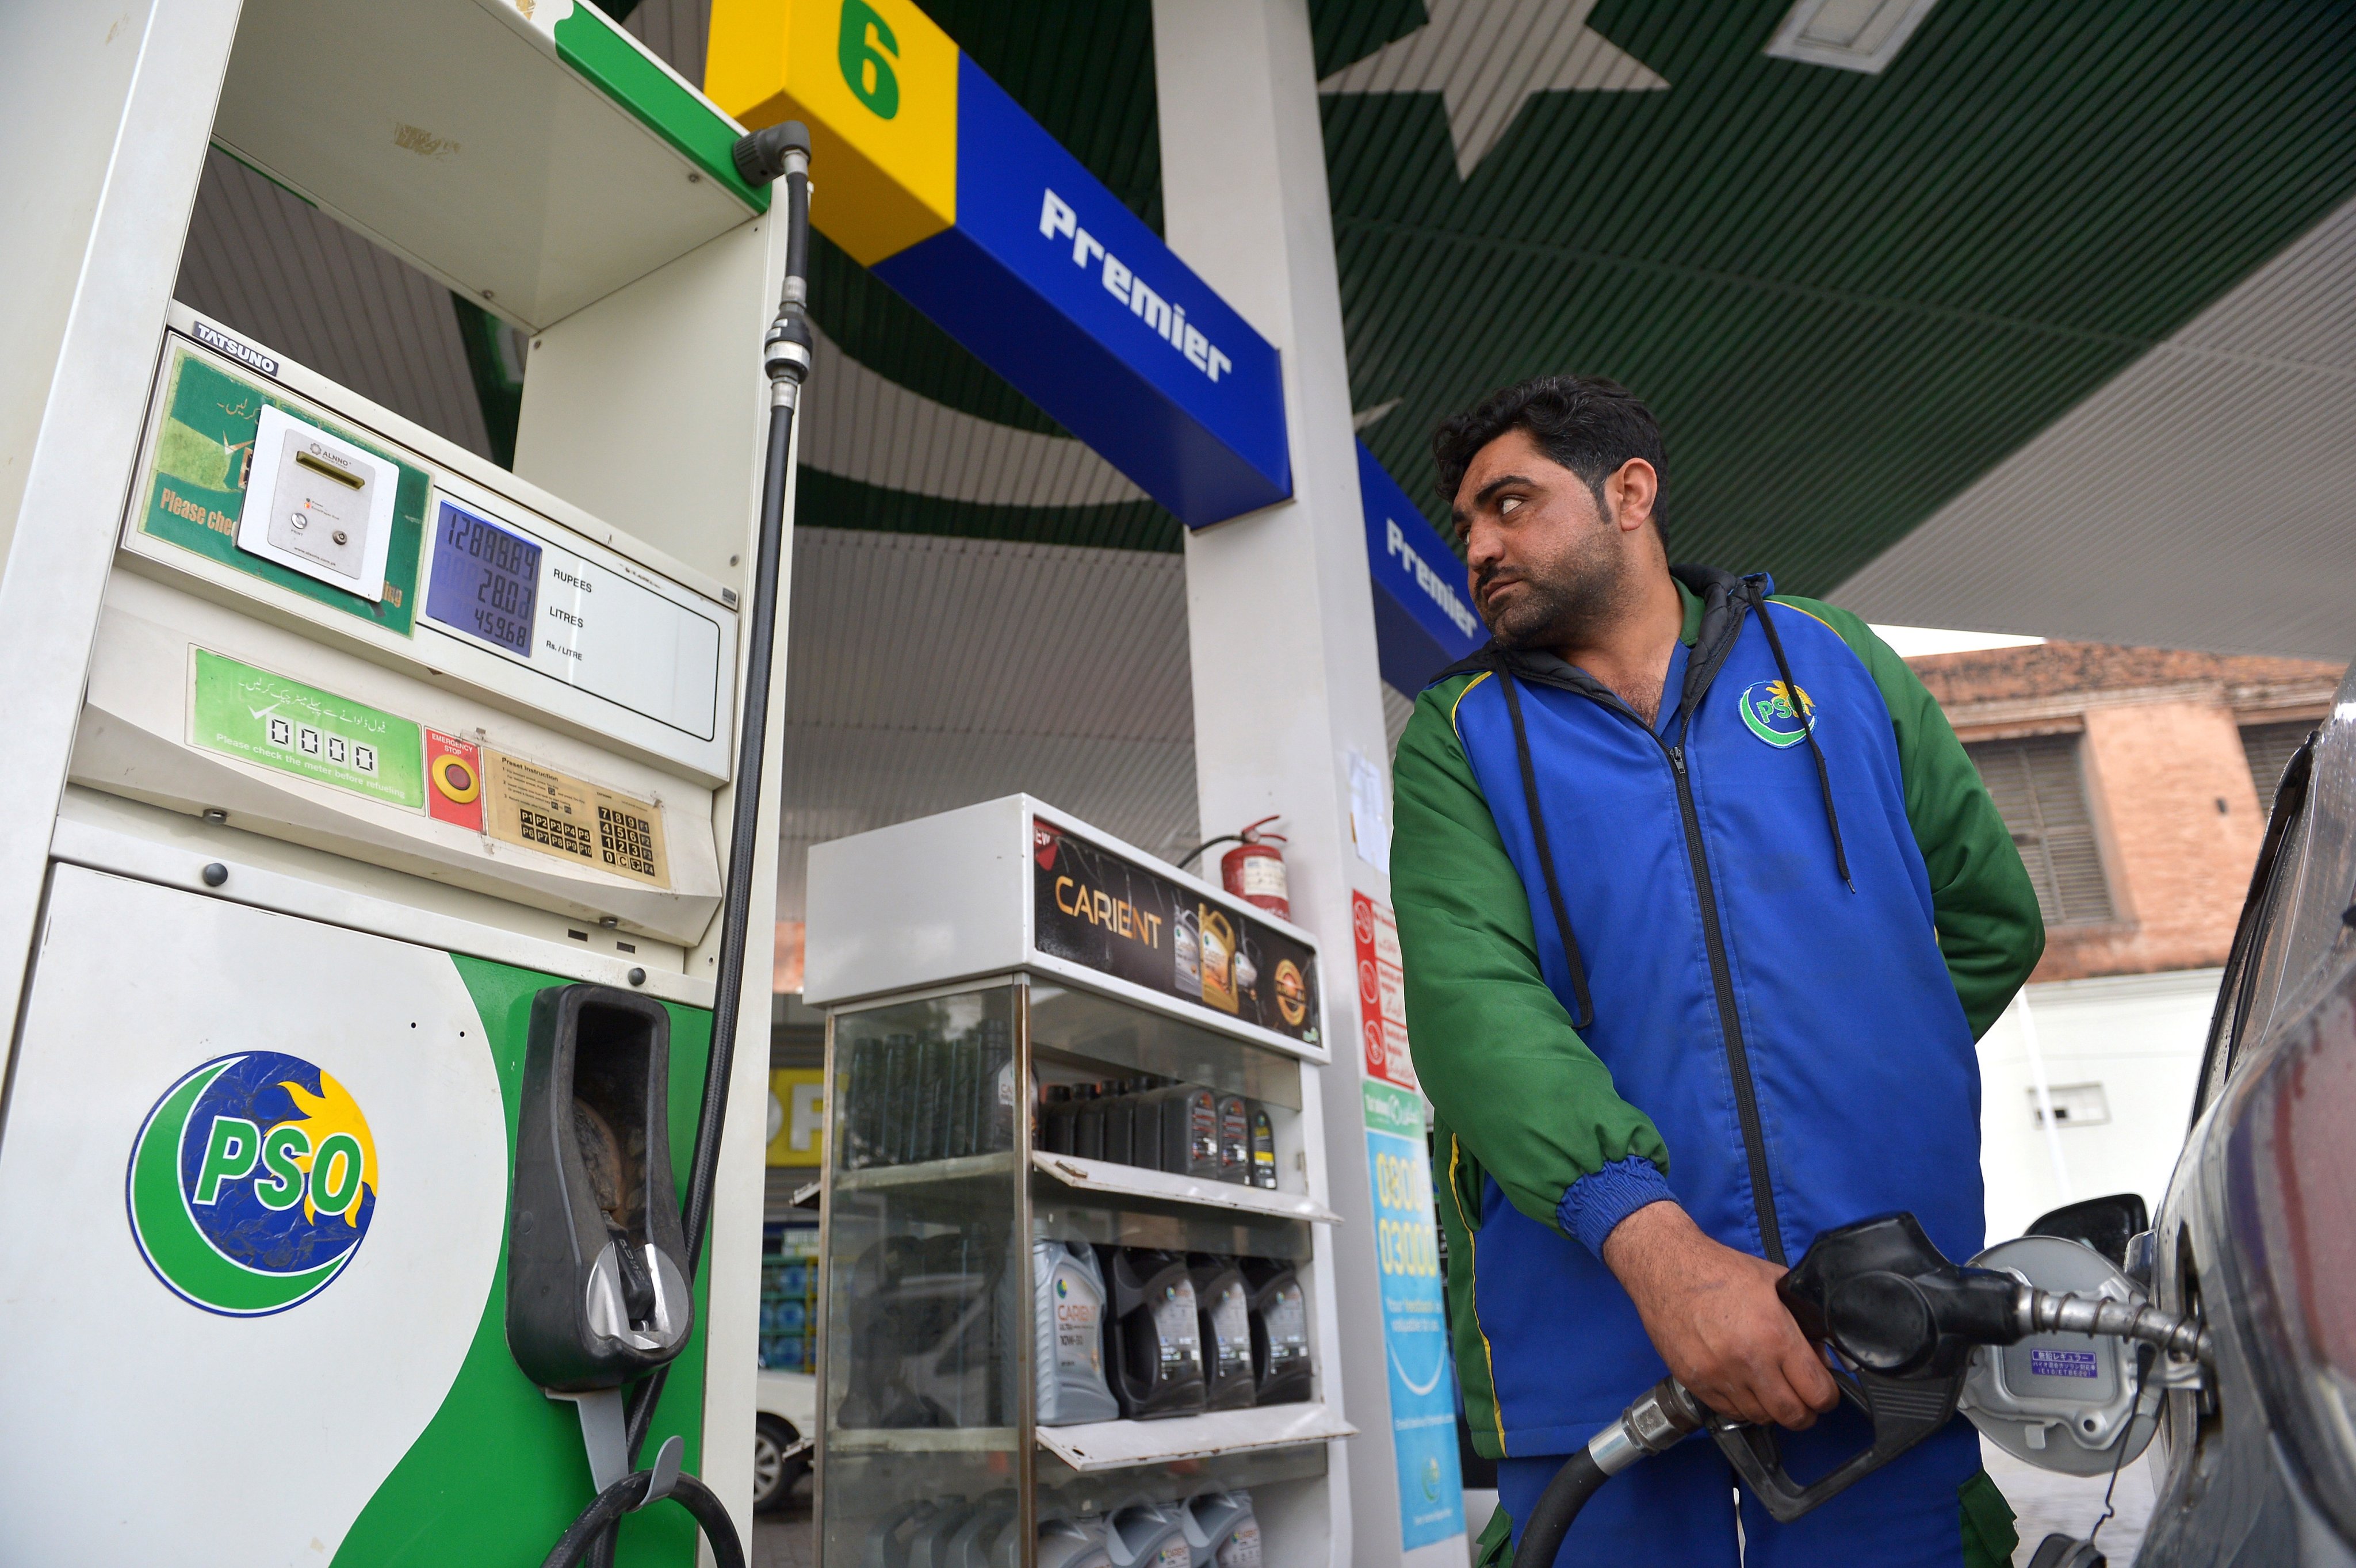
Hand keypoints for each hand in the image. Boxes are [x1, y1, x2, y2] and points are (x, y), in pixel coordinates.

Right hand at [1600, 1201, 1838, 1428]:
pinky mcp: (1696, 1382)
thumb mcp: (1775, 1283)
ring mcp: (1719, 1376)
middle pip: (1793, 1416)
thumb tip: (1823, 1356)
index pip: (1818, 1392)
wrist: (1667, 1268)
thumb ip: (1805, 1321)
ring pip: (1762, 1418)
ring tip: (1771, 1389)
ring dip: (1772, 1409)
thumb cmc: (1720, 1271)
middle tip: (1804, 1399)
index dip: (1828, 1396)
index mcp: (1775, 1335)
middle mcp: (1749, 1362)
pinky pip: (1730, 1412)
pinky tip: (1744, 1385)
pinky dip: (1743, 1405)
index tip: (1825, 1391)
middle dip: (1806, 1412)